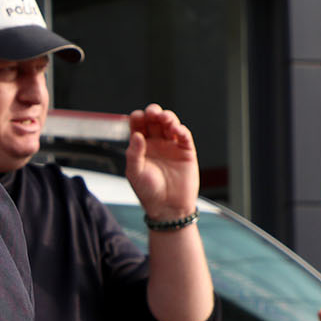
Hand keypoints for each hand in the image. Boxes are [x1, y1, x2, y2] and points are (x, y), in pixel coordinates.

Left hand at [125, 105, 198, 222]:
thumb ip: (134, 154)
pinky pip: (184, 136)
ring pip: (170, 124)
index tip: (137, 117)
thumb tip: (136, 135)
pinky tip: (176, 130)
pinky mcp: (186, 151)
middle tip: (152, 113)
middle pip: (155, 120)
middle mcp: (156, 143)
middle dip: (153, 113)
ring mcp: (171, 146)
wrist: (167, 208)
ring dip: (168, 117)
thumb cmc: (148, 192)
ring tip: (165, 119)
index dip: (138, 118)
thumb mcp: (135, 173)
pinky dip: (181, 130)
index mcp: (141, 146)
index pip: (138, 125)